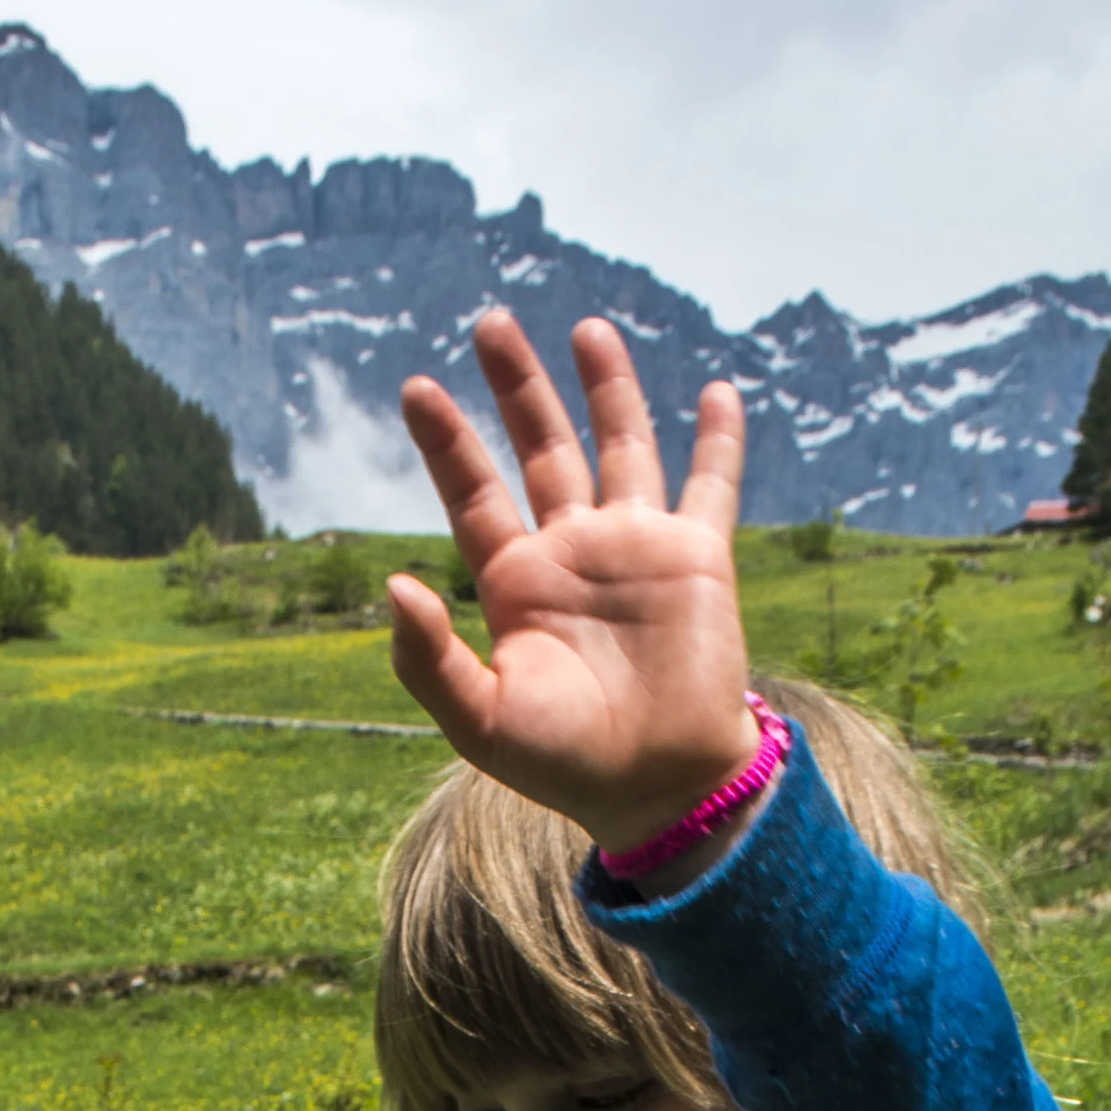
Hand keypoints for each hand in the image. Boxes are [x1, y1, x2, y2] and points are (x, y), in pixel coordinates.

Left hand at [387, 311, 755, 860]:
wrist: (657, 787)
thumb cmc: (564, 764)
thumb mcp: (481, 720)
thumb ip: (430, 660)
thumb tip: (393, 585)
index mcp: (516, 584)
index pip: (474, 495)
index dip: (447, 443)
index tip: (417, 389)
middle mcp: (573, 554)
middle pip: (541, 449)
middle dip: (517, 387)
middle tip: (490, 323)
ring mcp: (636, 550)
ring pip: (619, 447)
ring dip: (606, 389)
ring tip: (587, 329)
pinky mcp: (697, 560)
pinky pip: (710, 486)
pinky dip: (718, 440)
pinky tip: (716, 392)